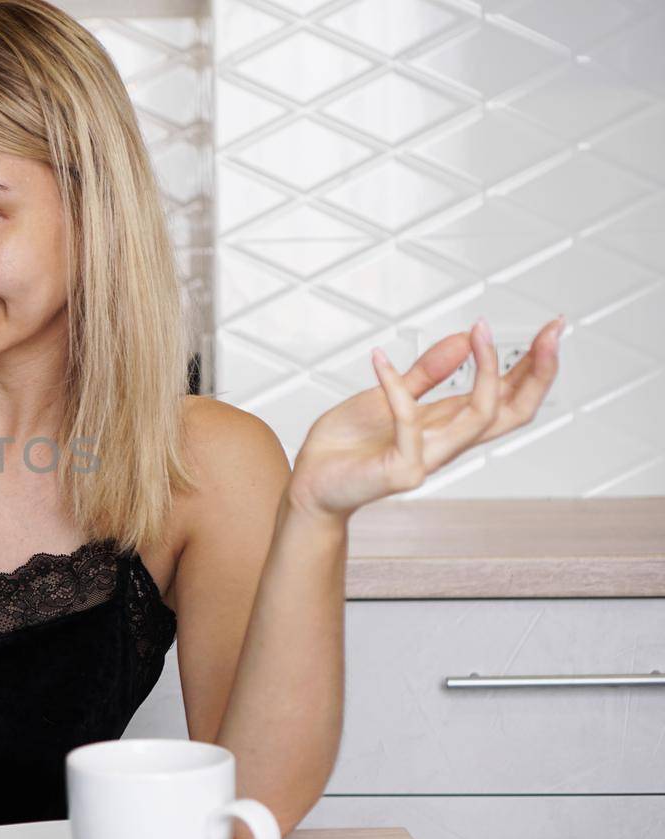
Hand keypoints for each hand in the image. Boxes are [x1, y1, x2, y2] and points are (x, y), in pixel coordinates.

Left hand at [288, 315, 564, 519]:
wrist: (311, 485)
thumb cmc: (349, 446)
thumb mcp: (386, 397)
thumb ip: (426, 373)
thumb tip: (463, 338)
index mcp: (449, 426)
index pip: (509, 398)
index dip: (535, 367)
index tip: (553, 328)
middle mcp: (447, 445)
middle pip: (512, 412)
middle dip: (538, 372)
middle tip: (552, 331)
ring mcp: (427, 460)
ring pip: (478, 419)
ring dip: (486, 373)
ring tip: (478, 331)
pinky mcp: (399, 470)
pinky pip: (408, 423)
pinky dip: (395, 387)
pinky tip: (379, 359)